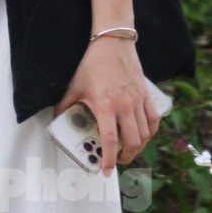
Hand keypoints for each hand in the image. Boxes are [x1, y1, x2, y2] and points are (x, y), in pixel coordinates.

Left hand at [51, 38, 159, 175]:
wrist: (112, 42)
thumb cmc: (93, 63)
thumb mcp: (75, 85)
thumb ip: (65, 104)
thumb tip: (57, 119)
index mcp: (105, 105)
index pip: (111, 139)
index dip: (109, 158)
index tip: (107, 170)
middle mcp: (124, 105)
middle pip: (132, 141)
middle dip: (126, 157)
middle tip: (118, 161)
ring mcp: (138, 99)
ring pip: (145, 133)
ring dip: (139, 147)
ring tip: (129, 150)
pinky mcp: (146, 94)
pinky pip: (154, 119)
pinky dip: (151, 132)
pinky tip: (144, 136)